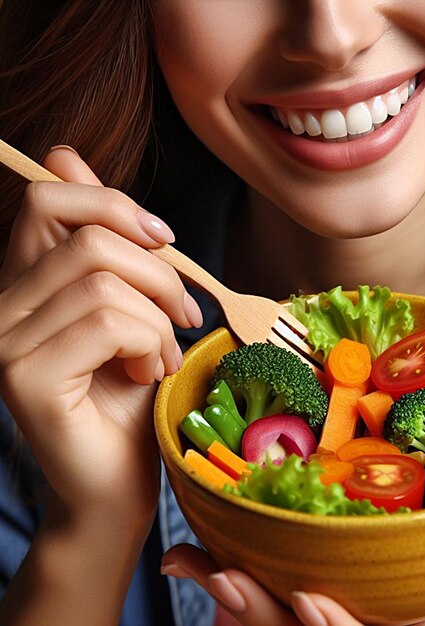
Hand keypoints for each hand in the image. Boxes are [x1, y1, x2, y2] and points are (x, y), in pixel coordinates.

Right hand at [0, 146, 202, 529]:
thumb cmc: (132, 392)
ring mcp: (4, 341)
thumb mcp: (130, 305)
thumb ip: (105, 241)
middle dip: (161, 275)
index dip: (116, 204)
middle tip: (184, 317)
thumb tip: (63, 151)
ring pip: (106, 282)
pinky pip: (109, 324)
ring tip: (161, 356)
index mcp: (24, 280)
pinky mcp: (25, 377)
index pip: (51, 199)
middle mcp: (0, 305)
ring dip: (159, 321)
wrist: (118, 477)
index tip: (164, 239)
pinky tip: (147, 374)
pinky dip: (150, 346)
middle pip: (90, 239)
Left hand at [161, 470, 424, 625]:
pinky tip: (193, 556)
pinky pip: (273, 590)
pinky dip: (232, 581)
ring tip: (197, 565)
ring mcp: (346, 598)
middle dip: (267, 616)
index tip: (315, 603)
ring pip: (283, 621)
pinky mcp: (323, 574)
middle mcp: (378, 617)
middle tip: (222, 578)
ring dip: (239, 602)